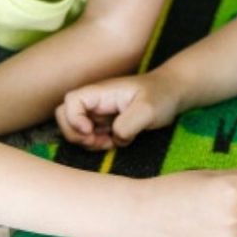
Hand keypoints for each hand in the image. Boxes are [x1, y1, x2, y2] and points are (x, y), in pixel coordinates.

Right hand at [56, 73, 180, 150]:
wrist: (171, 94)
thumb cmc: (160, 95)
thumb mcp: (149, 109)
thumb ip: (129, 124)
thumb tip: (114, 137)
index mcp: (100, 92)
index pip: (70, 102)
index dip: (73, 118)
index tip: (90, 130)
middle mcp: (95, 102)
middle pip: (64, 117)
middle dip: (76, 134)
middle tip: (97, 141)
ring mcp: (98, 113)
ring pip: (76, 130)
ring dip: (88, 142)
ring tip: (110, 142)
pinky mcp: (104, 124)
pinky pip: (90, 137)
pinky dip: (98, 145)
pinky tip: (115, 142)